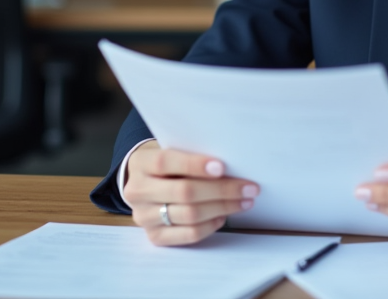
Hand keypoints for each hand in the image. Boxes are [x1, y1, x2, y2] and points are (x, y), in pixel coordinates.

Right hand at [123, 141, 259, 245]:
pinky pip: (189, 234)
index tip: (222, 167)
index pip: (166, 162)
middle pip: (184, 192)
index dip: (195, 165)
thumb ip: (192, 155)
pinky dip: (210, 225)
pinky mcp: (155, 236)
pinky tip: (223, 215)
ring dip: (223, 207)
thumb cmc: (167, 165)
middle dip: (222, 190)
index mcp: (141, 163)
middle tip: (249, 187)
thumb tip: (231, 164)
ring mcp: (144, 217)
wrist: (143, 184)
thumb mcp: (172, 151)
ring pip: (190, 215)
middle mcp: (138, 191)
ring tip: (244, 201)